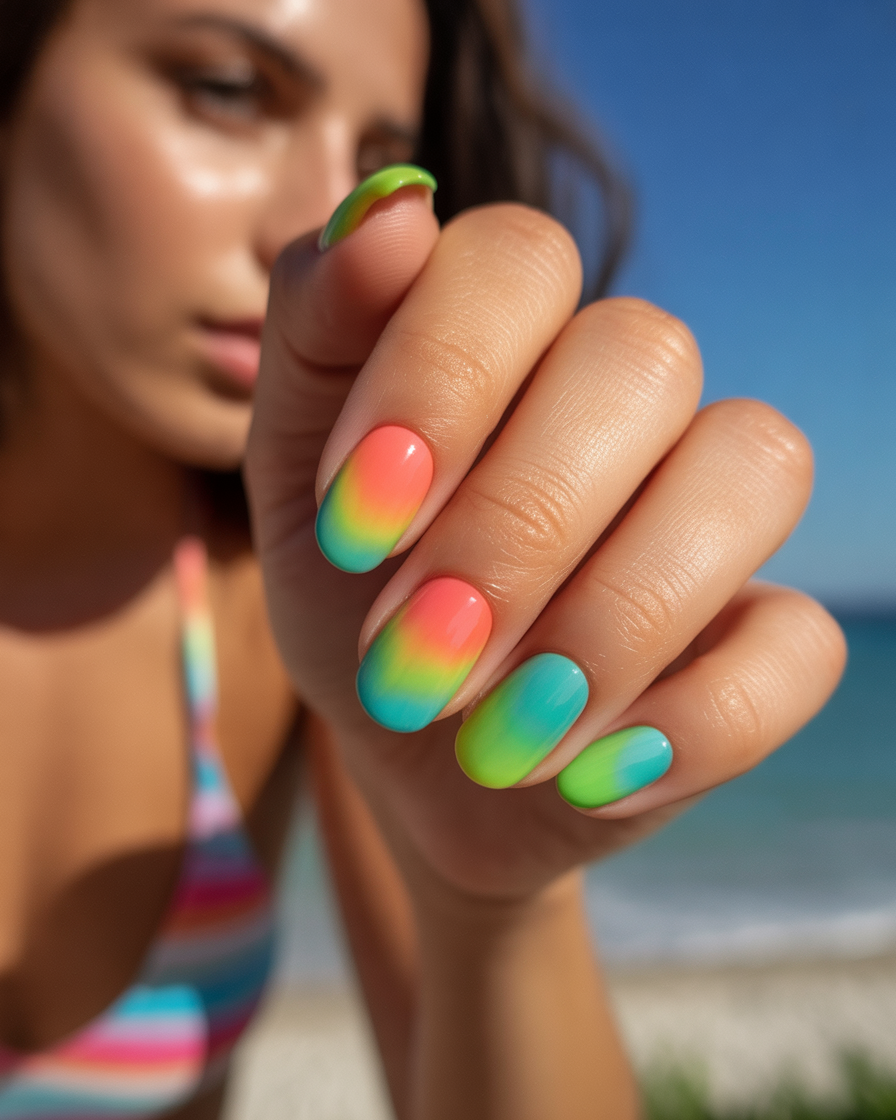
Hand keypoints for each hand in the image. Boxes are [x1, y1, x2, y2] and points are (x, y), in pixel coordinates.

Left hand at [245, 183, 844, 902]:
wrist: (409, 762)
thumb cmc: (350, 604)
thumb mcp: (291, 487)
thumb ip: (314, 342)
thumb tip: (393, 209)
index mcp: (511, 339)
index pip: (520, 259)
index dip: (441, 375)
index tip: (354, 520)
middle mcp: (629, 400)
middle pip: (644, 355)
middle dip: (516, 523)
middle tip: (409, 656)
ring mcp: (714, 513)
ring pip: (751, 470)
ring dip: (609, 621)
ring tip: (491, 736)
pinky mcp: (766, 637)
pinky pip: (797, 645)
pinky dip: (690, 724)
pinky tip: (585, 775)